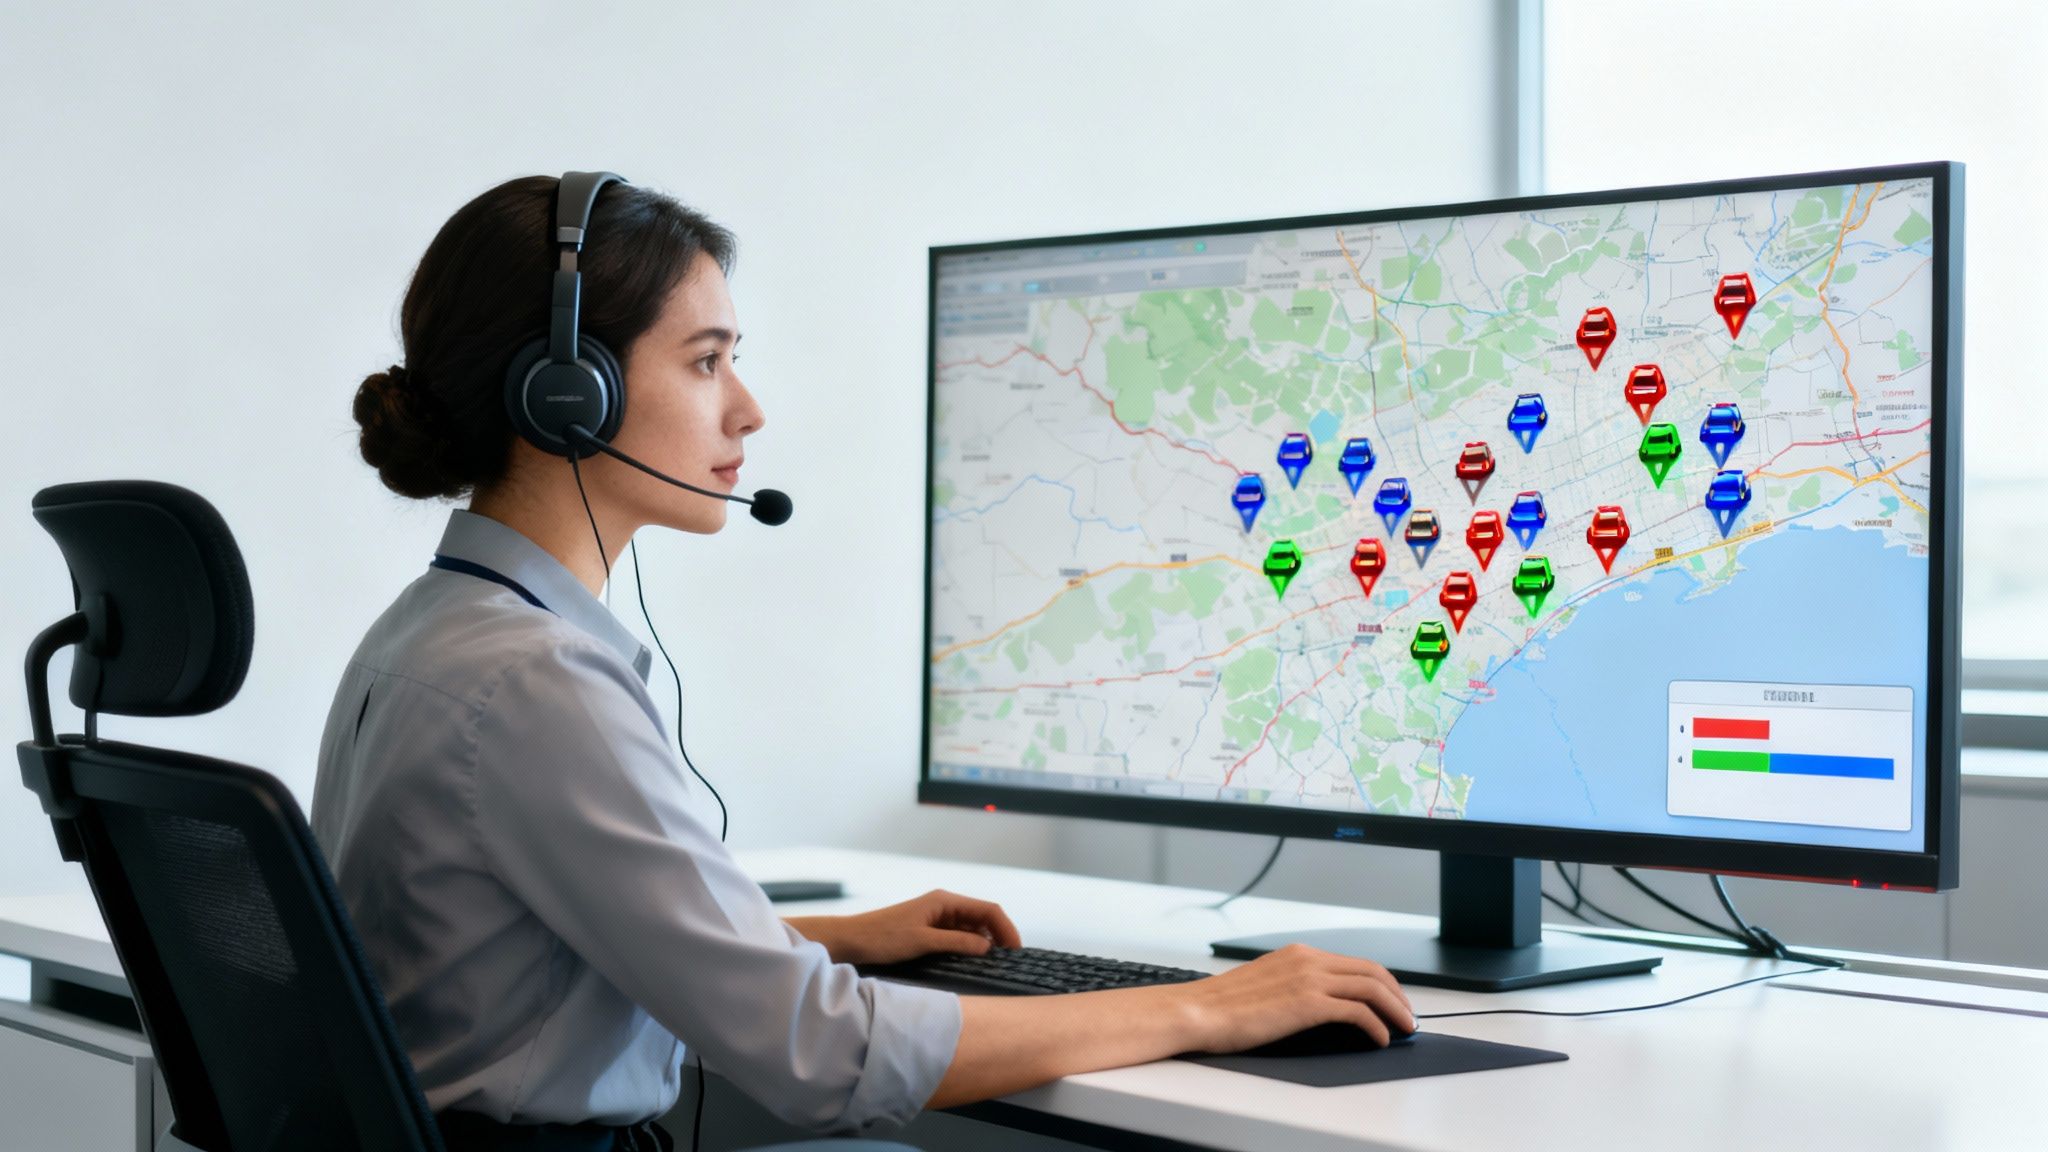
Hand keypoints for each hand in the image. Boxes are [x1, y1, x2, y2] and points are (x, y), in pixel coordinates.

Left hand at [787, 889, 1021, 966]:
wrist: (851, 940)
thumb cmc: (883, 937)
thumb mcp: (922, 941)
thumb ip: (957, 942)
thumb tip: (988, 946)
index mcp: (945, 901)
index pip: (988, 910)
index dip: (1007, 928)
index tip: (1016, 951)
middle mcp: (944, 905)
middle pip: (983, 918)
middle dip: (999, 936)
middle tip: (1010, 961)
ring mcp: (937, 918)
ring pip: (972, 928)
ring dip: (985, 943)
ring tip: (995, 964)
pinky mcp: (930, 930)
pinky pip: (958, 936)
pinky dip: (969, 947)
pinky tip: (973, 961)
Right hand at [1182, 943, 1414, 1050]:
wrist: (1197, 1011)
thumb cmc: (1223, 1006)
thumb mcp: (1265, 984)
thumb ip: (1293, 985)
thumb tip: (1318, 1004)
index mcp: (1298, 954)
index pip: (1355, 962)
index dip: (1382, 982)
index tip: (1391, 1000)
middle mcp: (1307, 960)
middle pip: (1371, 970)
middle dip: (1397, 994)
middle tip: (1407, 1016)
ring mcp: (1309, 979)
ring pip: (1371, 987)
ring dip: (1395, 1009)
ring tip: (1404, 1029)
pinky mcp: (1307, 1003)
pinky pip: (1357, 1011)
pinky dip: (1376, 1025)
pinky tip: (1380, 1039)